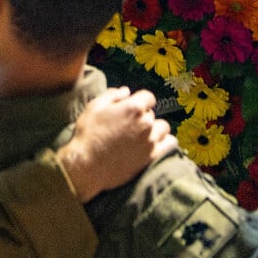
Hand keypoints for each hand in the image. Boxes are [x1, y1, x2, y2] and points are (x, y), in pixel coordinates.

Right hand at [55, 86, 173, 200]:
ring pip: (163, 128)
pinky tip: (154, 145)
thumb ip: (112, 94)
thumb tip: (126, 91)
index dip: (140, 101)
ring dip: (155, 129)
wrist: (87, 166)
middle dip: (143, 117)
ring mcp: (150, 141)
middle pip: (152, 114)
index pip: (148, 97)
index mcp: (133, 108)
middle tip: (129, 126)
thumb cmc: (88, 135)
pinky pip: (170, 144)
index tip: (132, 108)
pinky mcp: (152, 157)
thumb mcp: (94, 107)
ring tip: (141, 136)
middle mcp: (146, 123)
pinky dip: (165, 142)